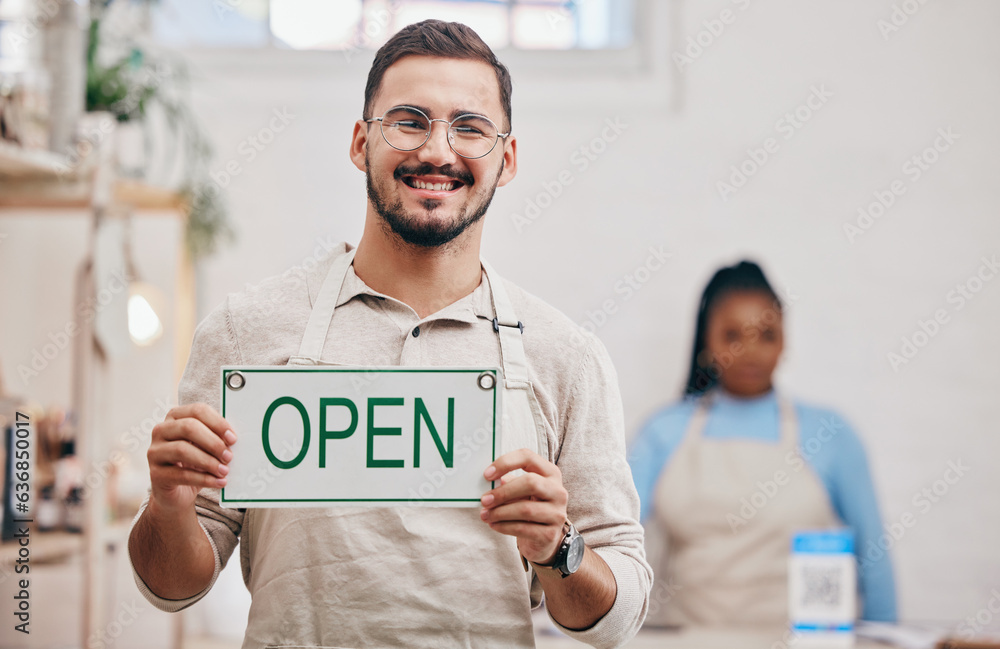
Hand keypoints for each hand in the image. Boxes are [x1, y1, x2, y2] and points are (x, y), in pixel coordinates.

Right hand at [147, 403, 236, 512]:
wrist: (176, 492)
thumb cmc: (194, 463)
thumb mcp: (205, 447)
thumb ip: (216, 438)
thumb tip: (232, 439)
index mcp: (175, 417)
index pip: (197, 411)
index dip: (217, 423)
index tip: (233, 438)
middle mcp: (161, 431)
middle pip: (188, 428)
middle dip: (213, 442)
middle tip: (229, 456)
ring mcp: (155, 452)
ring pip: (182, 450)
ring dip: (209, 461)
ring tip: (224, 470)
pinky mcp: (155, 474)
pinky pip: (181, 474)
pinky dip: (204, 479)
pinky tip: (218, 482)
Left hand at [479, 448, 567, 564]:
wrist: (543, 538)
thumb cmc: (529, 507)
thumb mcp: (521, 492)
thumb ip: (509, 483)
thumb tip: (489, 482)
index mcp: (550, 473)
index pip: (528, 457)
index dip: (506, 463)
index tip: (486, 474)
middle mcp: (558, 491)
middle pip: (530, 483)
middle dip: (503, 492)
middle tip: (484, 500)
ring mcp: (557, 513)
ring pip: (525, 509)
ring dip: (500, 512)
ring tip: (485, 515)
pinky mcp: (551, 534)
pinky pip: (523, 528)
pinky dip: (504, 526)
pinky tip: (494, 525)